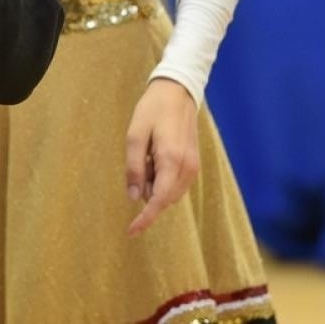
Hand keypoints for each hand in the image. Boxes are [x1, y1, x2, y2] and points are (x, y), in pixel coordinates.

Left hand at [124, 78, 199, 236]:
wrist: (178, 91)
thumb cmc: (153, 110)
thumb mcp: (135, 135)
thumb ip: (134, 168)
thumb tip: (133, 198)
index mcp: (171, 161)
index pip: (158, 200)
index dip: (144, 219)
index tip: (131, 232)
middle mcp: (187, 168)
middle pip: (163, 199)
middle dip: (147, 191)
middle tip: (140, 161)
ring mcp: (193, 166)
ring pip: (170, 193)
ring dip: (154, 185)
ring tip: (148, 155)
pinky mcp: (194, 163)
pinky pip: (176, 184)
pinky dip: (162, 179)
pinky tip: (156, 158)